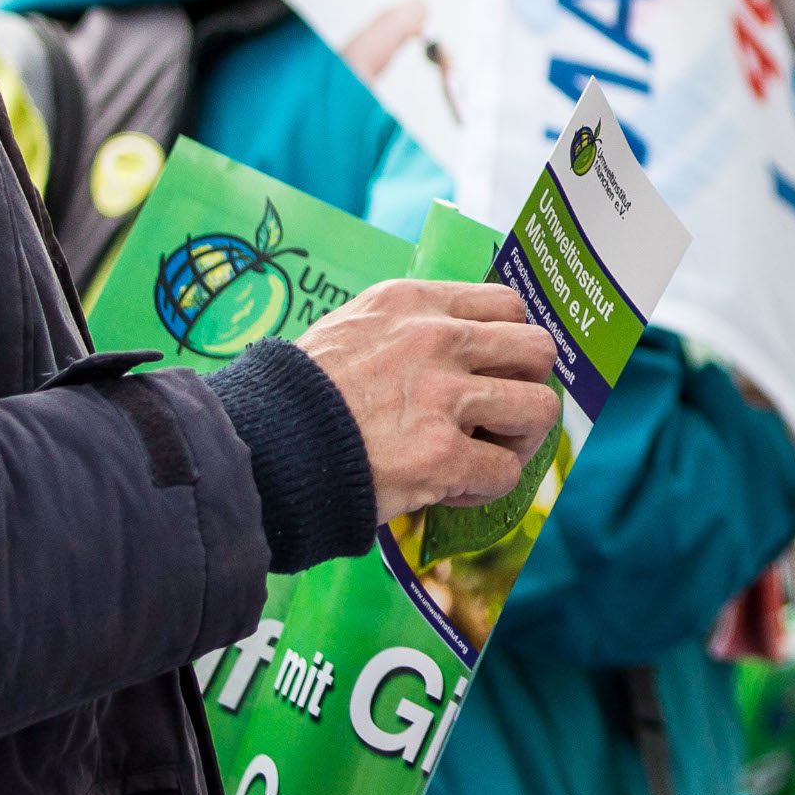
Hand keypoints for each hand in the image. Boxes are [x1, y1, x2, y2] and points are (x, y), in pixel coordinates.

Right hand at [293, 279, 560, 521]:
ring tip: (486, 454)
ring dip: (520, 439)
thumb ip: (406, 330)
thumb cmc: (295, 397)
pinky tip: (450, 491)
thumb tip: (456, 351)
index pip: (506, 303)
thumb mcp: (349, 329)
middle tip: (503, 414)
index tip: (499, 370)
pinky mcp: (440, 455)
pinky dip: (485, 489)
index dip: (512, 343)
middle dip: (529, 385)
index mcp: (413, 303)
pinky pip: (504, 473)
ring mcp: (442, 396)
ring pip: (538, 409)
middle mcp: (436, 339)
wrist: (256, 447)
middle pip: (537, 349)